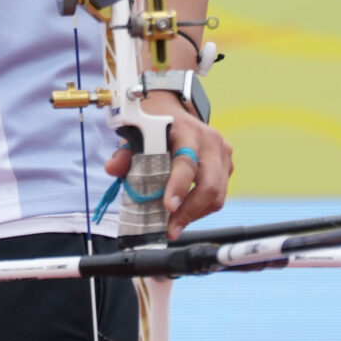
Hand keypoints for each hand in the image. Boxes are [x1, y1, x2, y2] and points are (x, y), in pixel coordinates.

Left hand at [105, 97, 231, 237]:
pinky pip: (219, 194)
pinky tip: (185, 213)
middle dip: (189, 211)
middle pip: (209, 184)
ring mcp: (222, 153)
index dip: (178, 186)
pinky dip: (202, 208)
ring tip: (175, 226)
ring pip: (217, 194)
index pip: (187, 162)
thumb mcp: (136, 133)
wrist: (173, 110)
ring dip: (196, 214)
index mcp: (187, 130)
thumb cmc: (154, 124)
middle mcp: (210, 140)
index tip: (168, 207)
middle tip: (171, 229)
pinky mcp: (227, 165)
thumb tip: (112, 169)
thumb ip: (125, 153)